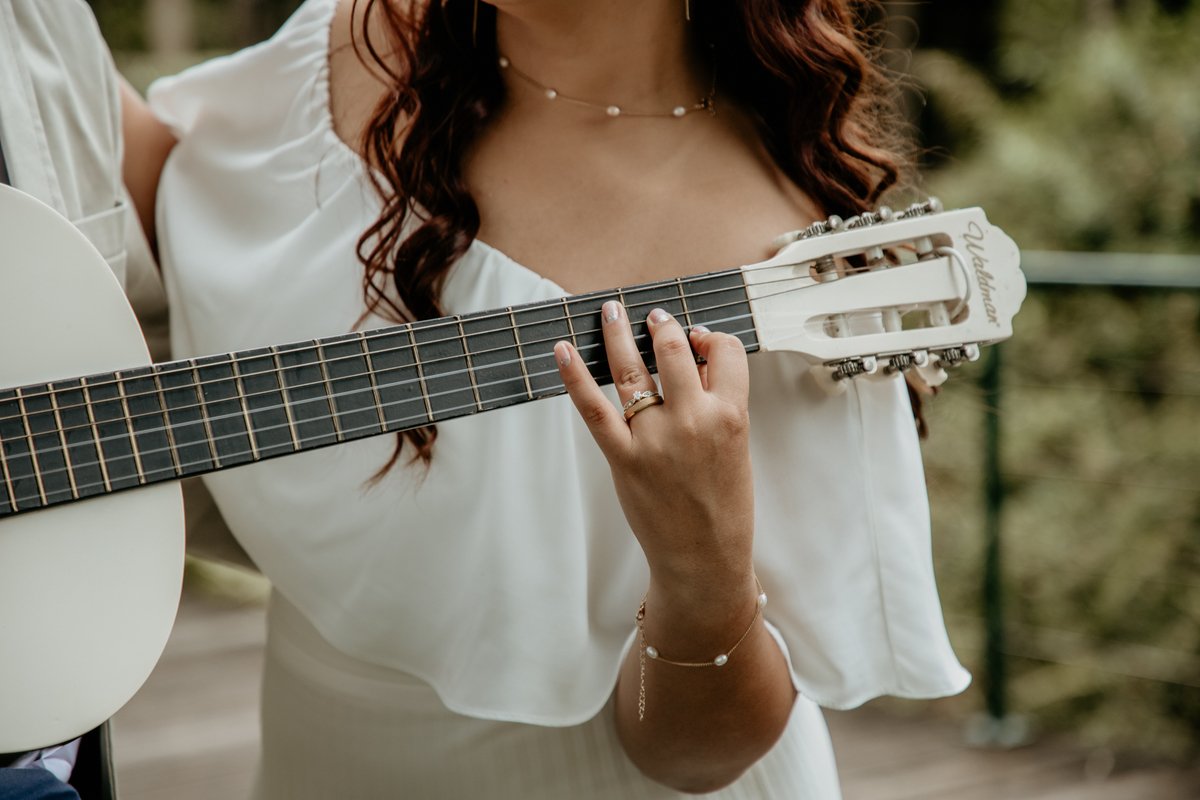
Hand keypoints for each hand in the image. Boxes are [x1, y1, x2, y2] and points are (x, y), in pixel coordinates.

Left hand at [554, 302, 754, 602]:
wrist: (705, 558)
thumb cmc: (724, 505)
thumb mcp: (737, 446)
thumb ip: (717, 402)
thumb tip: (693, 358)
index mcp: (731, 415)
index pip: (724, 351)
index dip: (709, 337)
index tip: (697, 338)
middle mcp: (693, 421)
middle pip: (672, 349)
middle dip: (661, 325)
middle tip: (652, 317)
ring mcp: (655, 439)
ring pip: (632, 370)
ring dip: (618, 334)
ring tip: (611, 313)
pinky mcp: (624, 459)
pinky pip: (594, 409)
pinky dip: (574, 377)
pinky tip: (561, 351)